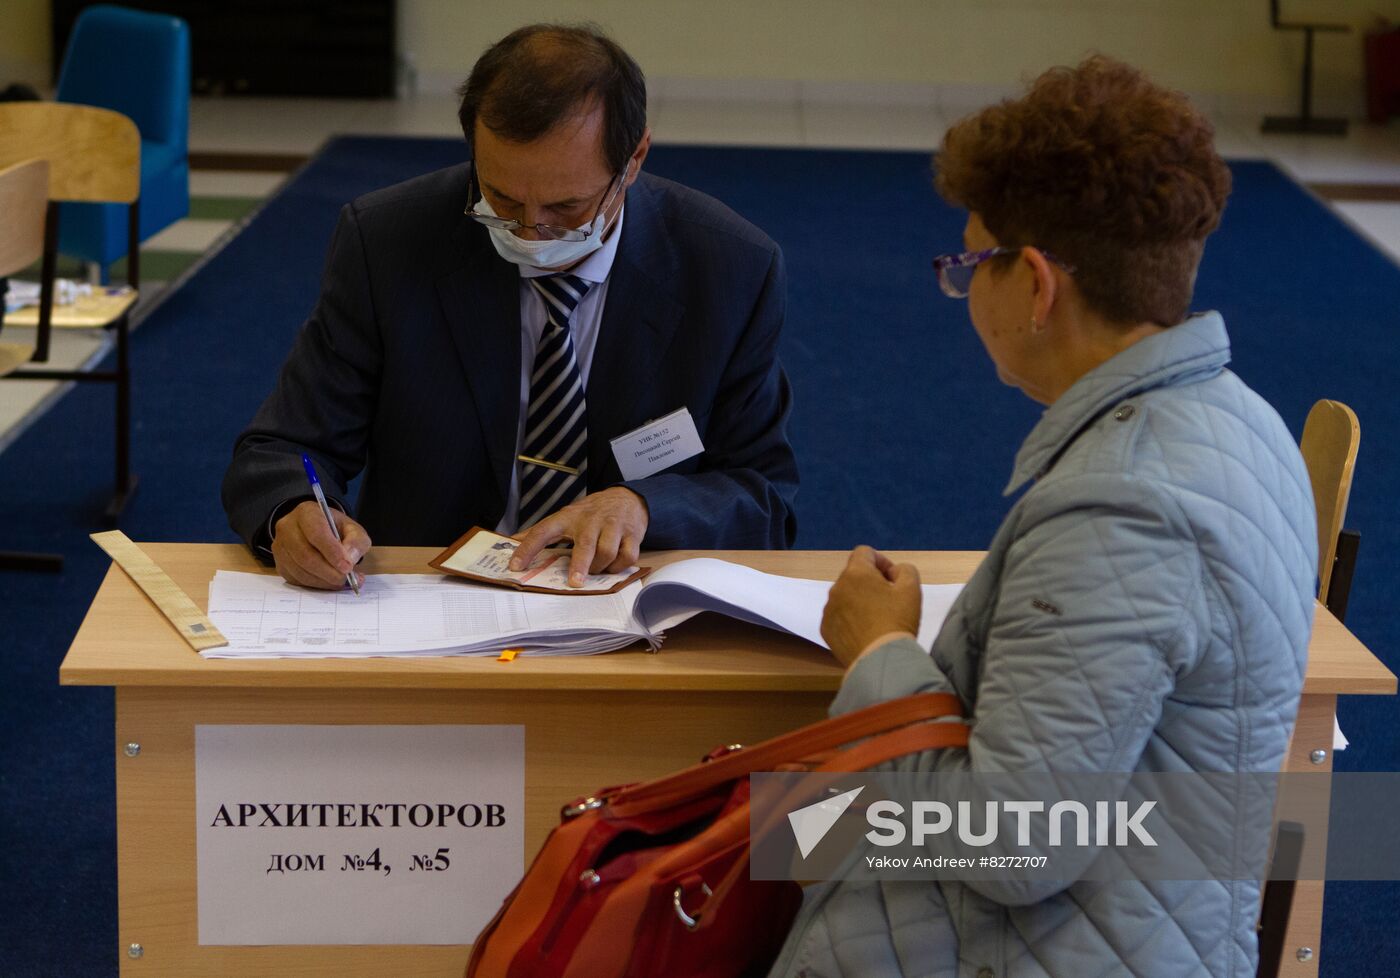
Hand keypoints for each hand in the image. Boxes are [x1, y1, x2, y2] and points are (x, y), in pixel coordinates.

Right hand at [272, 500, 371, 589]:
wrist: (318, 531)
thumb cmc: (336, 529)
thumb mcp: (353, 529)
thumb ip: (356, 541)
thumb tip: (350, 559)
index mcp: (307, 512)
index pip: (316, 533)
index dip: (332, 552)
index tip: (347, 567)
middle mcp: (287, 527)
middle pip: (305, 555)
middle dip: (328, 571)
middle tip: (345, 579)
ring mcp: (279, 546)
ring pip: (299, 570)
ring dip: (323, 580)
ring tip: (341, 582)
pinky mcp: (279, 563)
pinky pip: (295, 579)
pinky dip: (314, 584)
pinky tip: (328, 582)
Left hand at [510, 487, 648, 586]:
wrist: (626, 498)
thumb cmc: (591, 513)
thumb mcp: (565, 517)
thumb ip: (540, 531)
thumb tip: (510, 541)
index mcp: (567, 517)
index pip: (543, 531)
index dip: (527, 548)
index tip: (515, 566)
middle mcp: (590, 520)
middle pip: (585, 544)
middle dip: (579, 564)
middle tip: (574, 583)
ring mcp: (613, 526)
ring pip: (607, 552)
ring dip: (600, 568)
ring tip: (594, 571)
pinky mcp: (632, 534)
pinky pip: (627, 556)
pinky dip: (619, 567)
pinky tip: (613, 566)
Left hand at [821, 546, 921, 667]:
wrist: (881, 659)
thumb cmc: (898, 620)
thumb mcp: (912, 588)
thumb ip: (904, 569)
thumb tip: (892, 572)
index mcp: (856, 573)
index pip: (865, 552)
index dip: (881, 561)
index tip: (892, 579)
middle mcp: (837, 587)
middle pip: (854, 575)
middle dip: (871, 582)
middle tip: (889, 601)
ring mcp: (829, 609)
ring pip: (845, 596)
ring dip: (859, 600)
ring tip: (877, 620)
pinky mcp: (826, 629)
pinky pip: (839, 616)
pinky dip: (850, 619)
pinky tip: (865, 633)